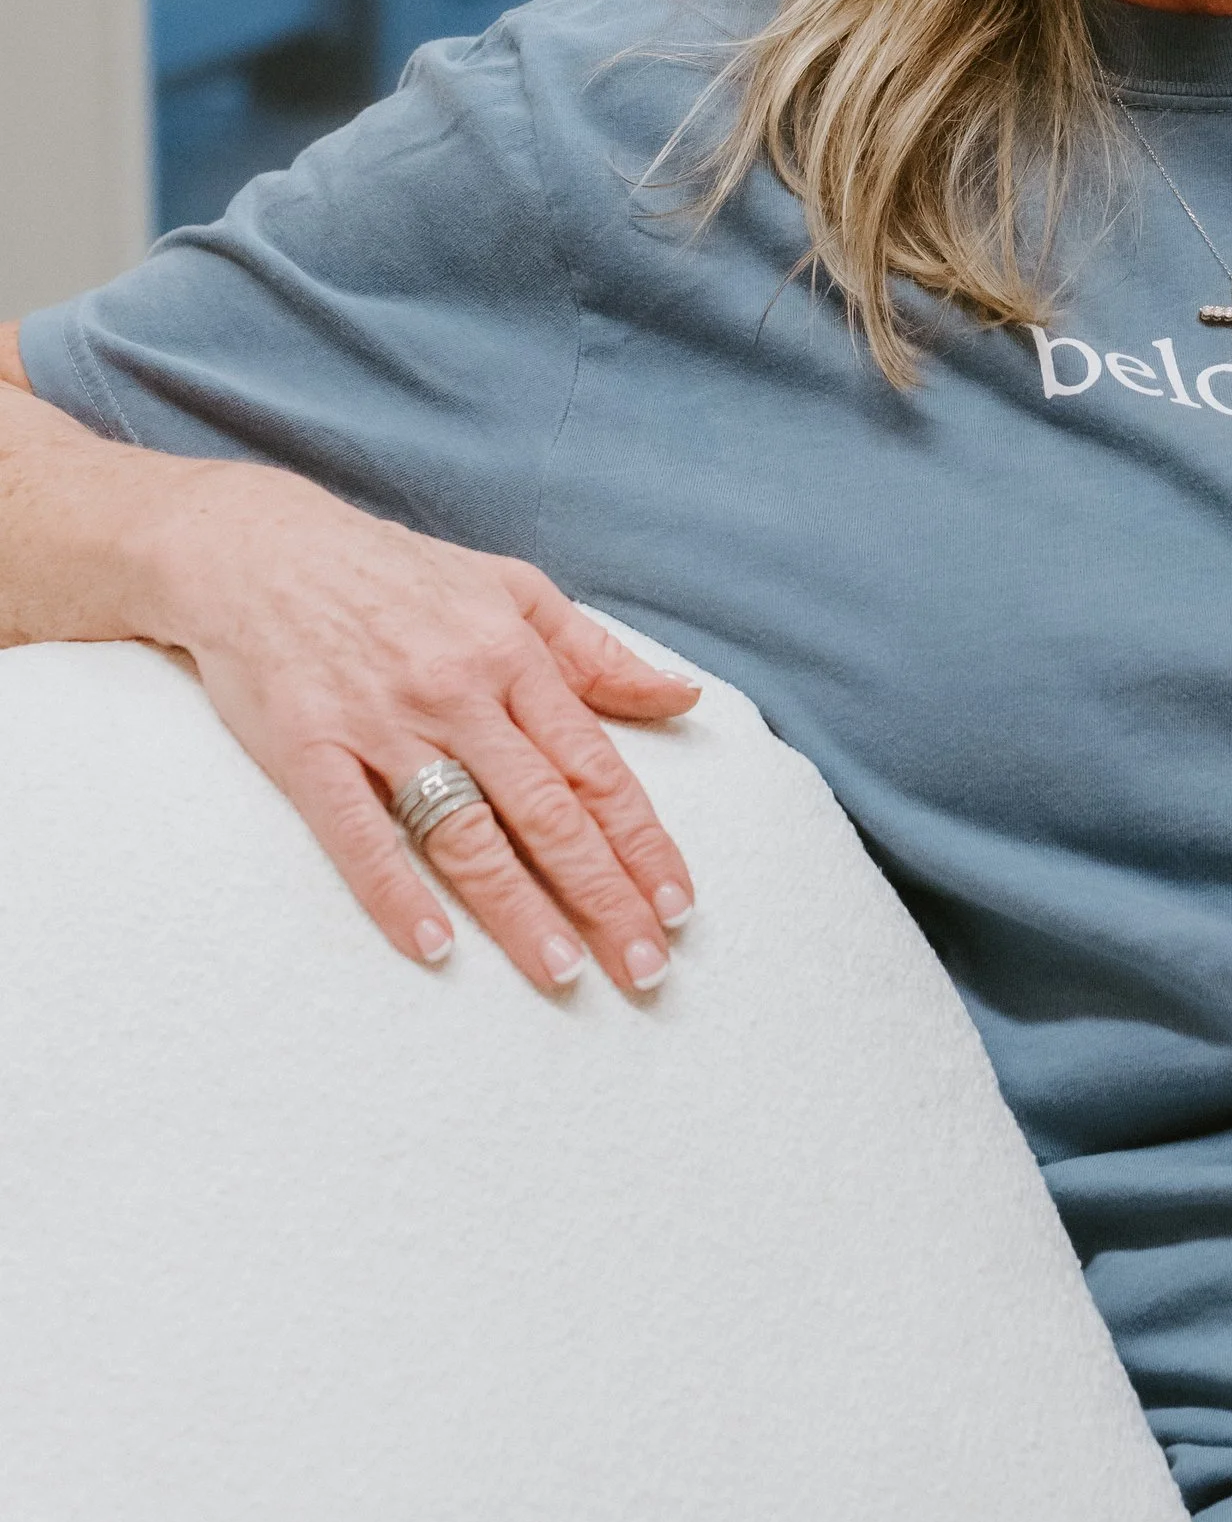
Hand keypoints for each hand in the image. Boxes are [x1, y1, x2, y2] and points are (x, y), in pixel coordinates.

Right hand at [147, 459, 700, 997]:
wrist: (259, 549)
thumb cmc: (395, 574)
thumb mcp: (510, 588)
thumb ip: (594, 653)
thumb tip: (681, 697)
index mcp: (512, 656)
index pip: (594, 767)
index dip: (641, 842)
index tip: (678, 906)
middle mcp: (456, 692)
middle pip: (545, 811)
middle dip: (602, 895)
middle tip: (645, 969)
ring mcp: (381, 722)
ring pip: (464, 831)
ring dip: (519, 910)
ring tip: (565, 972)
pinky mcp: (307, 748)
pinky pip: (356, 834)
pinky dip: (396, 892)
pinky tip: (435, 947)